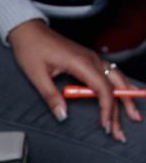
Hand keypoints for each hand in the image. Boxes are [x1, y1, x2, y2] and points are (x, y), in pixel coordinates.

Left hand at [8, 19, 141, 141]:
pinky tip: (125, 94)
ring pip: (117, 79)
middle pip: (116, 85)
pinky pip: (111, 74)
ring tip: (133, 115)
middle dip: (123, 108)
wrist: (29, 31)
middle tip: (122, 131)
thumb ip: (51, 96)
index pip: (103, 89)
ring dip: (126, 98)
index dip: (107, 109)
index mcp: (81, 63)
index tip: (106, 126)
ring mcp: (92, 58)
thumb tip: (62, 115)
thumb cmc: (32, 49)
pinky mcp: (89, 59)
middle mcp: (92, 59)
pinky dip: (120, 87)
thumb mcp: (37, 75)